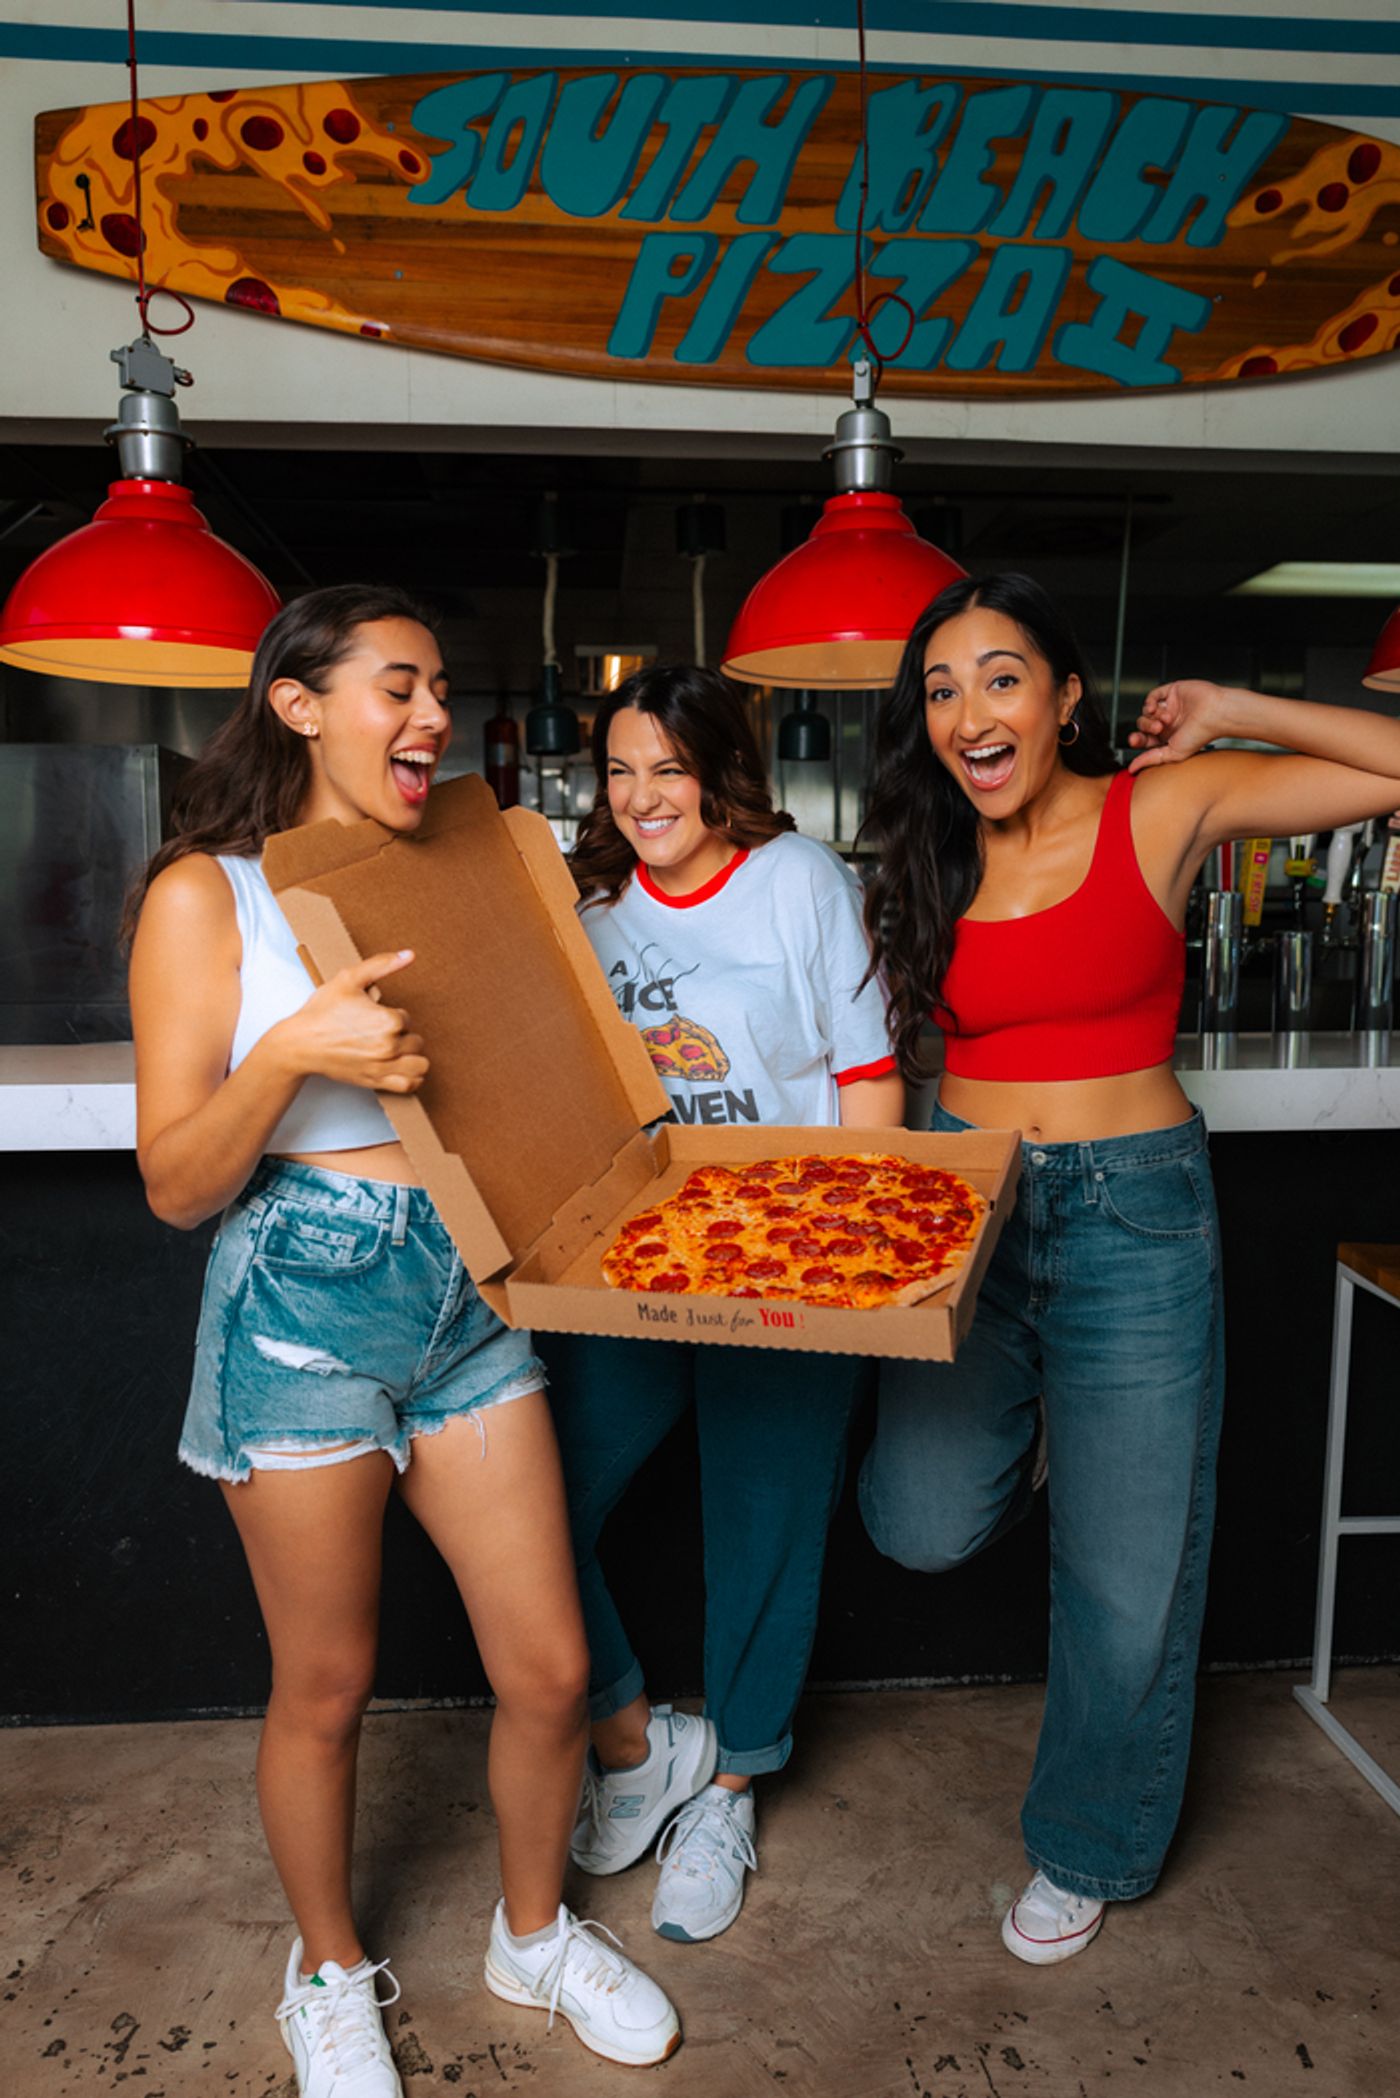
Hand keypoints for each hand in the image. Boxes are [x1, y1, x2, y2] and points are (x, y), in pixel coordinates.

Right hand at [271, 950, 428, 1092]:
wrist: (300, 1043)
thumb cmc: (322, 1011)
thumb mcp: (349, 979)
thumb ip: (381, 965)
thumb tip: (410, 955)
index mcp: (388, 1021)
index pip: (406, 1018)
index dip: (391, 1015)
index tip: (372, 1016)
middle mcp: (389, 1046)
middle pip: (416, 1040)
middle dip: (401, 1035)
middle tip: (379, 1031)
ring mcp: (383, 1067)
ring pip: (419, 1064)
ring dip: (411, 1056)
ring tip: (394, 1050)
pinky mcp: (375, 1081)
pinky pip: (410, 1084)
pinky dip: (411, 1077)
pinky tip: (400, 1067)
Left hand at [1128, 680, 1231, 771]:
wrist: (1215, 715)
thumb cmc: (1201, 734)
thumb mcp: (1172, 753)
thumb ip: (1150, 759)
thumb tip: (1132, 768)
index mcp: (1168, 737)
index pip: (1145, 738)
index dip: (1137, 739)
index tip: (1134, 740)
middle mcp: (1169, 722)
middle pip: (1144, 724)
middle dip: (1146, 727)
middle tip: (1158, 728)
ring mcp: (1170, 707)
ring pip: (1147, 711)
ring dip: (1151, 715)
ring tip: (1165, 719)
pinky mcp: (1172, 692)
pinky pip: (1153, 695)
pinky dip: (1149, 701)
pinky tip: (1154, 707)